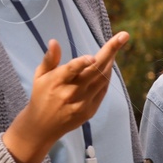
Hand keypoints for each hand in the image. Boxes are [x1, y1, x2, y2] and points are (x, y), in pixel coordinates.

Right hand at [3, 32, 129, 162]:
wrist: (43, 126)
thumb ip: (49, 59)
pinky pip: (103, 90)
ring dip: (110, 62)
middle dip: (110, 52)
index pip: (71, 70)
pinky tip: (108, 66)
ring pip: (102, 79)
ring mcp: (83, 103)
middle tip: (123, 36)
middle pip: (95, 71)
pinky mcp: (90, 110)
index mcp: (56, 82)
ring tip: (115, 47)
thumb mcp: (40, 76)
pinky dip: (106, 77)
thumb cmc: (41, 96)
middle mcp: (71, 92)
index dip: (82, 63)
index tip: (92, 56)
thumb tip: (54, 42)